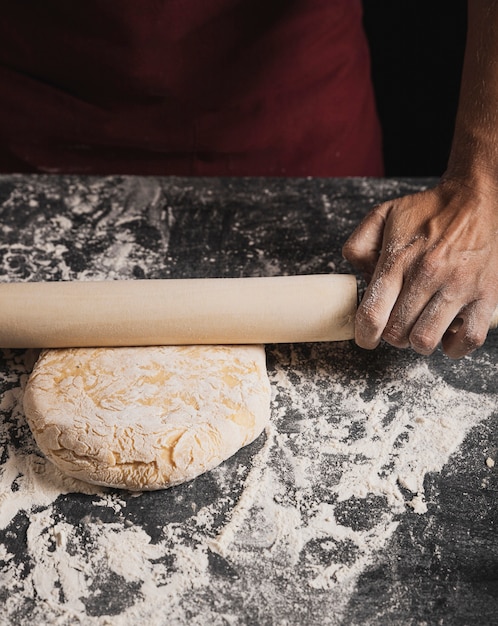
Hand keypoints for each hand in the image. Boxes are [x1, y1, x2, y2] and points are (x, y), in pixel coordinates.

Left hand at [342, 178, 497, 357]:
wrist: (478, 198)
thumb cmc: (429, 210)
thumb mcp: (383, 215)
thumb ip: (359, 245)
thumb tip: (359, 276)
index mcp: (399, 258)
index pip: (373, 312)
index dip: (365, 334)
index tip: (366, 338)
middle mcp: (429, 274)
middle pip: (397, 331)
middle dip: (391, 334)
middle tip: (397, 323)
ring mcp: (460, 287)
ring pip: (426, 339)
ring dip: (417, 341)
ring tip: (419, 327)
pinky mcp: (487, 295)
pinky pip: (468, 339)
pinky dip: (453, 347)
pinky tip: (446, 334)